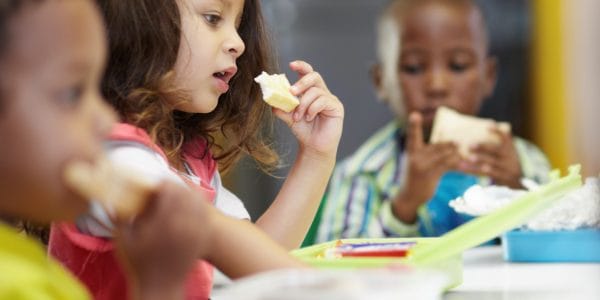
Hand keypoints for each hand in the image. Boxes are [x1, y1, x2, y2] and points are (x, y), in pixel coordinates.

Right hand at [113, 181, 213, 299]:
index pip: (170, 190)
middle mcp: (184, 224)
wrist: (160, 288)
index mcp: (164, 222)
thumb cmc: (139, 264)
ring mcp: (196, 230)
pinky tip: (188, 205)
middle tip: (165, 188)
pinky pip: (205, 213)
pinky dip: (197, 205)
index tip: (155, 185)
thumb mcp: (124, 240)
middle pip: (186, 192)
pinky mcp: (202, 237)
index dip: (162, 183)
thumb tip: (111, 197)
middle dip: (175, 187)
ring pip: (198, 200)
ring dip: (187, 193)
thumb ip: (119, 216)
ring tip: (177, 194)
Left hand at [272, 60, 343, 159]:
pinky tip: (309, 118)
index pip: (308, 73)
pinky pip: (323, 101)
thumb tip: (271, 100)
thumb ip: (282, 107)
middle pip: (314, 76)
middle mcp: (322, 92)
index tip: (291, 65)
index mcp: (311, 91)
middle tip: (291, 92)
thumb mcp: (289, 117)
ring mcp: (330, 99)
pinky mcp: (336, 107)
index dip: (301, 66)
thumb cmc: (303, 130)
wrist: (313, 147)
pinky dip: (312, 109)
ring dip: (303, 103)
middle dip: (301, 82)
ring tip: (298, 116)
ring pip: (315, 91)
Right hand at [392, 112, 460, 222]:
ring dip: (457, 154)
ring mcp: (422, 166)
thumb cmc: (415, 179)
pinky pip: (448, 167)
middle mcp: (415, 157)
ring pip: (444, 155)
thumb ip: (428, 154)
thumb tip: (449, 146)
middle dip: (450, 144)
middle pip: (437, 145)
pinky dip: (460, 166)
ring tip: (468, 152)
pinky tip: (469, 166)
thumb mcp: (417, 164)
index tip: (415, 114)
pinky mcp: (430, 175)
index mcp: (411, 152)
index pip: (412, 136)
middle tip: (461, 141)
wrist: (408, 198)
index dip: (413, 125)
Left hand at [458, 127, 522, 187]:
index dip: (497, 131)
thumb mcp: (509, 147)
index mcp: (510, 147)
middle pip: (496, 151)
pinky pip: (486, 174)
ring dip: (479, 160)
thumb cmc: (508, 156)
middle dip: (483, 148)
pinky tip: (463, 166)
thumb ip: (505, 136)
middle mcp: (508, 156)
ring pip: (491, 163)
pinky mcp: (500, 176)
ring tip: (469, 157)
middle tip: (470, 145)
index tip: (488, 125)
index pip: (505, 137)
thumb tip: (500, 124)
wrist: (520, 176)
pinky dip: (474, 170)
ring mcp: (505, 167)